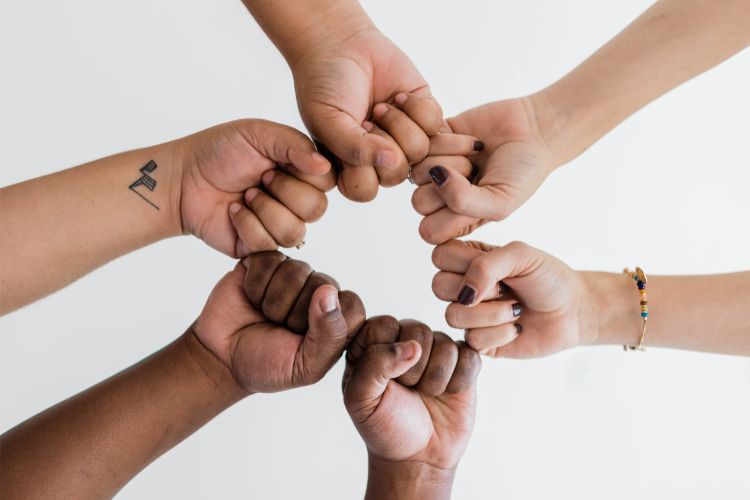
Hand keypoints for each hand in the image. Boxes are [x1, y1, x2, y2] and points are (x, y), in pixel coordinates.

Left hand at [178, 119, 335, 256]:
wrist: (182, 179)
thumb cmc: (219, 151)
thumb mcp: (258, 134)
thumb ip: (295, 145)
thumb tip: (324, 165)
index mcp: (300, 172)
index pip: (327, 181)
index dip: (304, 173)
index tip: (275, 162)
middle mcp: (295, 200)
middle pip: (317, 209)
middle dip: (283, 191)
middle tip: (258, 179)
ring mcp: (279, 225)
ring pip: (295, 232)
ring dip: (265, 210)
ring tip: (245, 196)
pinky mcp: (259, 247)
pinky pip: (268, 244)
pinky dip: (246, 224)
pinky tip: (234, 212)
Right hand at [193, 251, 364, 393]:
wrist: (222, 358)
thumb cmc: (267, 365)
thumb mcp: (305, 367)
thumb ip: (328, 336)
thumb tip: (329, 292)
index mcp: (338, 318)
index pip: (352, 305)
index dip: (325, 324)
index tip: (303, 342)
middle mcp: (320, 292)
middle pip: (322, 283)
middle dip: (293, 313)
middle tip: (278, 327)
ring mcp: (293, 274)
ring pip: (296, 270)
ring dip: (272, 300)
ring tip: (264, 314)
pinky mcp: (267, 261)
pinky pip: (268, 260)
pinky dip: (255, 285)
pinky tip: (251, 298)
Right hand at [292, 28, 442, 201]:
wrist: (341, 44)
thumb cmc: (325, 85)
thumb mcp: (328, 120)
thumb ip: (354, 149)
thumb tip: (392, 161)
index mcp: (351, 168)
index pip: (365, 190)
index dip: (362, 165)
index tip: (350, 135)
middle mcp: (381, 159)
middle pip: (397, 174)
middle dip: (383, 141)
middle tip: (368, 117)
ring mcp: (405, 139)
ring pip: (419, 152)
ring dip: (399, 123)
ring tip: (381, 106)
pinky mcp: (425, 116)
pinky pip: (435, 126)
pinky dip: (417, 107)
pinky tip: (399, 96)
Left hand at [342, 316, 480, 497]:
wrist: (418, 457)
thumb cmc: (384, 427)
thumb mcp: (361, 401)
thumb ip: (374, 365)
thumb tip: (413, 345)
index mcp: (372, 343)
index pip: (384, 325)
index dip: (388, 354)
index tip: (385, 382)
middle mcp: (404, 339)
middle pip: (418, 330)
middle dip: (414, 370)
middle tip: (408, 390)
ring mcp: (436, 349)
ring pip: (446, 344)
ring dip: (436, 380)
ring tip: (426, 395)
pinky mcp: (464, 362)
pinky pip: (469, 356)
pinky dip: (459, 381)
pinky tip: (447, 394)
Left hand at [410, 97, 556, 243]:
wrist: (534, 132)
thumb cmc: (521, 173)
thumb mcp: (500, 202)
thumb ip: (464, 203)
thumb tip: (435, 177)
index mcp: (455, 221)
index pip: (429, 231)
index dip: (448, 217)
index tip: (477, 201)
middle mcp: (441, 197)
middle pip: (419, 203)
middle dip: (451, 187)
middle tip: (478, 175)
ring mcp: (434, 169)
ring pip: (417, 173)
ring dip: (452, 161)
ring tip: (476, 158)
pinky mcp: (433, 141)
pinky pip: (422, 144)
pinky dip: (450, 141)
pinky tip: (472, 142)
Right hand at [431, 239, 593, 357]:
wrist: (573, 311)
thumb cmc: (548, 278)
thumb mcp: (521, 255)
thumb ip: (486, 265)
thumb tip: (464, 294)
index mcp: (467, 259)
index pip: (440, 256)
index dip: (466, 263)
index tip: (497, 267)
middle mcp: (463, 286)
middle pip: (438, 286)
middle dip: (481, 289)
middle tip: (507, 289)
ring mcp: (468, 315)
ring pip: (453, 315)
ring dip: (492, 314)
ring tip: (516, 309)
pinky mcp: (478, 342)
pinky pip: (472, 339)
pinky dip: (501, 333)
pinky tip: (516, 328)